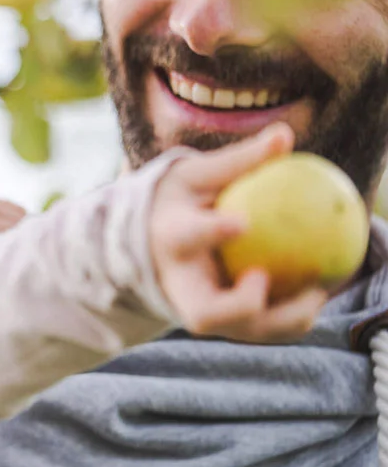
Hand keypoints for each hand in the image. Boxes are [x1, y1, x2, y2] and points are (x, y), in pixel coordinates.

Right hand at [150, 123, 327, 343]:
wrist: (150, 240)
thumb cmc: (180, 200)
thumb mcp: (197, 175)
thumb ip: (239, 160)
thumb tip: (284, 135)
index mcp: (169, 238)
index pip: (185, 237)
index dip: (211, 234)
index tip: (242, 223)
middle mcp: (179, 282)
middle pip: (204, 312)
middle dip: (242, 306)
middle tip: (271, 278)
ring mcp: (196, 308)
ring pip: (236, 330)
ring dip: (281, 320)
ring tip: (316, 294)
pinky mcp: (218, 322)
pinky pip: (256, 330)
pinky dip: (289, 320)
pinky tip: (316, 296)